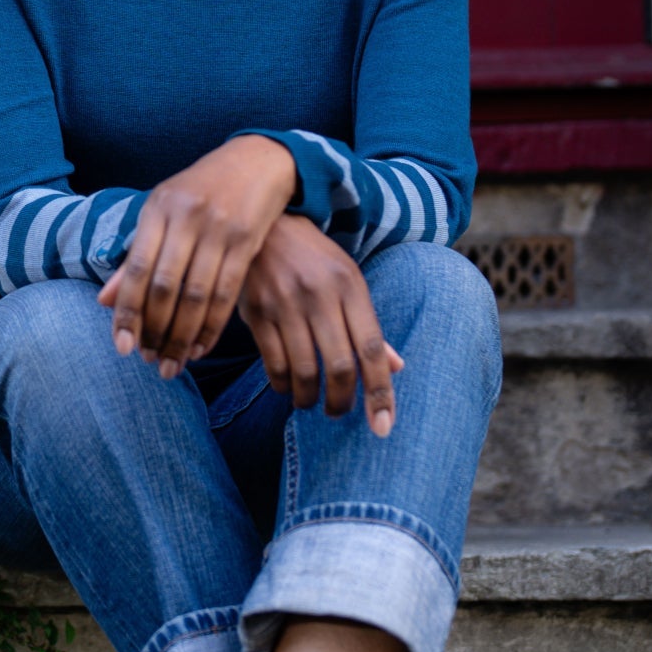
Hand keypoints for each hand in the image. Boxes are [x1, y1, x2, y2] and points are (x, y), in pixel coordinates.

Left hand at [97, 134, 296, 375]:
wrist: (258, 161)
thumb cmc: (201, 190)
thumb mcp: (163, 211)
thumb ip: (134, 256)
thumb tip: (103, 302)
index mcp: (157, 208)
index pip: (135, 269)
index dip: (127, 312)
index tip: (121, 347)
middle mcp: (185, 217)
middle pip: (165, 287)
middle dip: (155, 331)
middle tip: (149, 362)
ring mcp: (218, 228)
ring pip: (196, 295)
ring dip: (182, 336)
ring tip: (173, 363)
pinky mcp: (247, 240)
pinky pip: (226, 293)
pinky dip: (212, 326)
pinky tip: (201, 348)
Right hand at [240, 215, 402, 435]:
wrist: (267, 225)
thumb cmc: (315, 259)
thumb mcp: (348, 280)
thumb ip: (368, 325)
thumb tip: (395, 368)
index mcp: (350, 286)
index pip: (371, 349)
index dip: (380, 392)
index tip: (383, 426)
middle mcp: (320, 295)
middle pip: (339, 366)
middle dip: (342, 403)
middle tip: (338, 412)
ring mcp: (286, 303)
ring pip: (303, 371)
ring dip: (309, 398)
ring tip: (310, 402)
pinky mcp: (257, 311)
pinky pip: (273, 363)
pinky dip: (281, 384)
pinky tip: (285, 385)